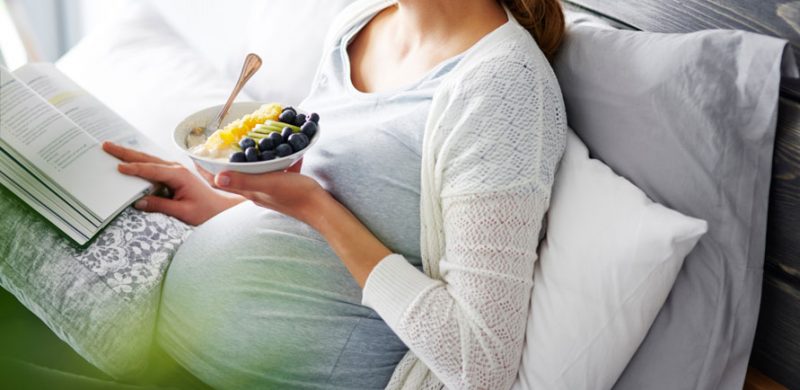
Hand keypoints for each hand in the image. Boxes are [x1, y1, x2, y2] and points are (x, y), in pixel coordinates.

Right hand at [103, 142, 243, 225]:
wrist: (221, 208)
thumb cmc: (206, 210)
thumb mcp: (184, 212)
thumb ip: (161, 206)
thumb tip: (138, 202)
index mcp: (179, 175)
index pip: (151, 170)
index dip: (134, 169)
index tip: (117, 168)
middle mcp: (176, 168)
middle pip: (146, 158)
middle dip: (125, 152)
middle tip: (106, 145)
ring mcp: (174, 169)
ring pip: (148, 159)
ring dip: (129, 154)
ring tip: (111, 147)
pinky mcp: (173, 174)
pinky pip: (153, 165)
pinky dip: (139, 161)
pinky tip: (128, 159)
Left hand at [199, 159, 391, 287]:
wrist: (320, 208)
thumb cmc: (295, 195)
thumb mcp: (268, 183)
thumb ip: (244, 180)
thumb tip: (217, 177)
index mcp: (249, 190)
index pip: (220, 181)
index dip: (206, 170)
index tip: (195, 154)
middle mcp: (256, 191)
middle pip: (233, 176)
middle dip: (223, 163)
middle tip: (216, 146)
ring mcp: (270, 189)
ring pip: (252, 173)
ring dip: (246, 161)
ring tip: (242, 145)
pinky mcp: (283, 186)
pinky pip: (273, 171)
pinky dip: (272, 160)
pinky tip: (280, 149)